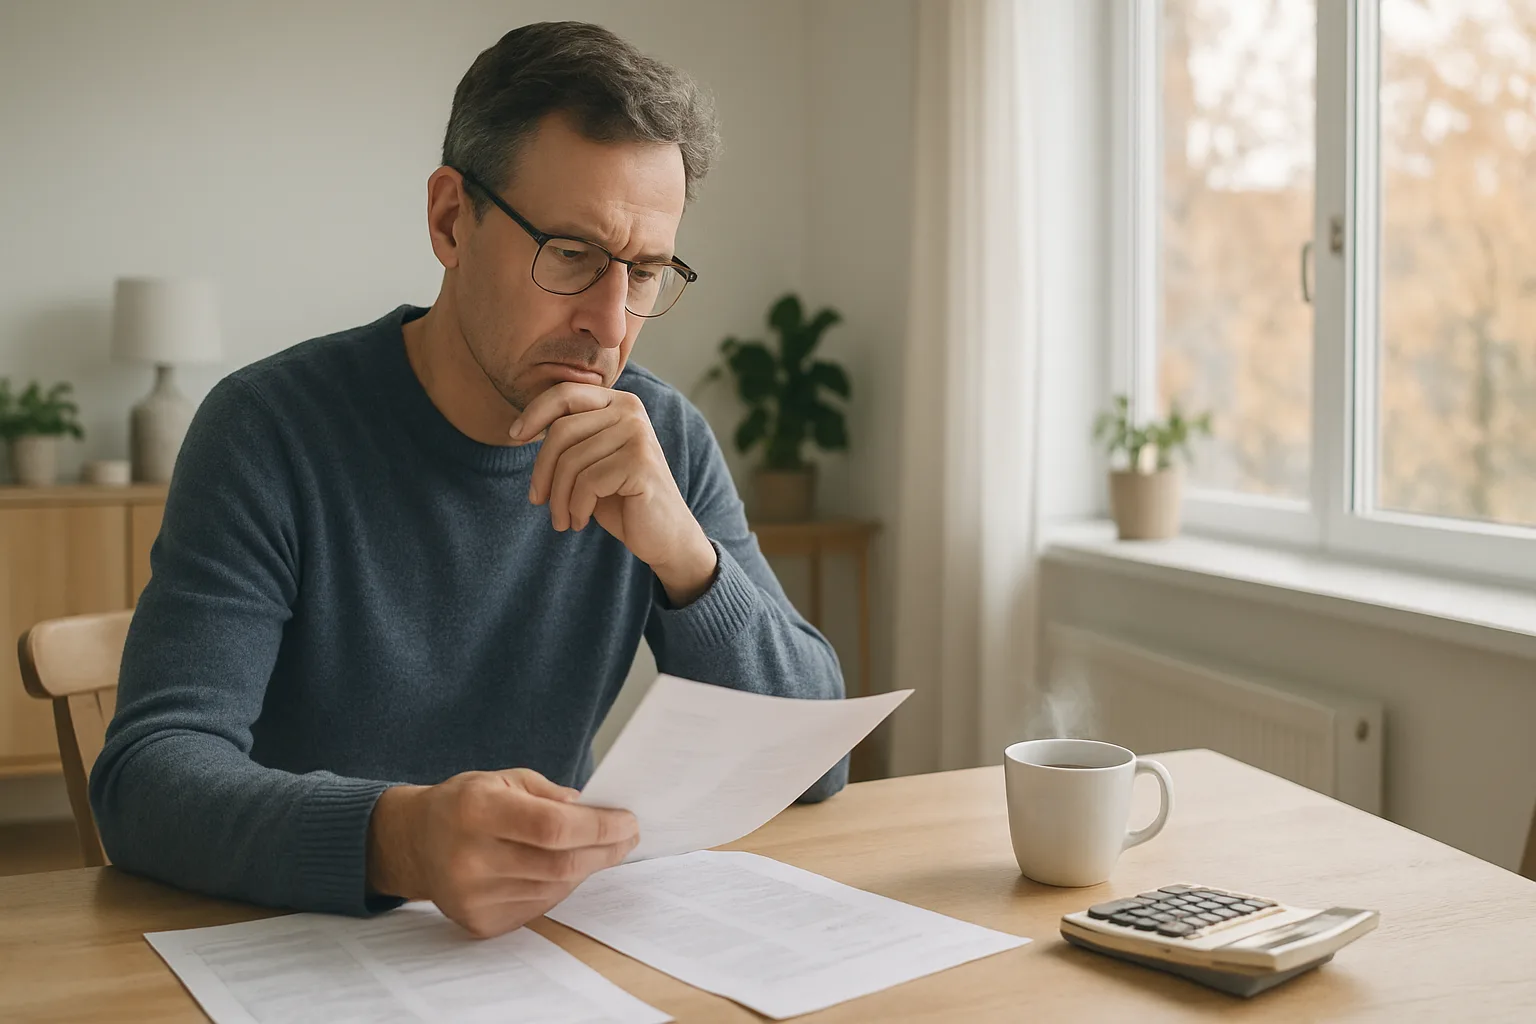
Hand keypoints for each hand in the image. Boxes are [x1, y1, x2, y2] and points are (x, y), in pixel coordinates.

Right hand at [366, 767, 638, 938]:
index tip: (628, 821)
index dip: (599, 827)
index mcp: (478, 810)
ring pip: (555, 888)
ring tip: (597, 849)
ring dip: (585, 868)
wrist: (414, 843)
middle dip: (605, 850)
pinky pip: (539, 907)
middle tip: (627, 837)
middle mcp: (471, 858)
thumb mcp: (502, 778)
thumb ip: (549, 793)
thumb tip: (595, 812)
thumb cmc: (465, 804)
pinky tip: (561, 869)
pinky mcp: (479, 922)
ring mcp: (473, 897)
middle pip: (560, 863)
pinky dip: (560, 887)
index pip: (552, 827)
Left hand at [510, 382, 717, 604]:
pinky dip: (576, 507)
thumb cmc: (621, 498)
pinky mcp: (640, 463)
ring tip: (563, 518)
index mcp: (619, 402)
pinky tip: (581, 520)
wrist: (664, 535)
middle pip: (561, 430)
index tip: (515, 436)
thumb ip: (570, 438)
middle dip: (541, 471)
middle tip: (537, 501)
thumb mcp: (591, 461)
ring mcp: (638, 435)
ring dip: (558, 498)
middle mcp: (631, 411)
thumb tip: (520, 428)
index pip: (565, 394)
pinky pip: (587, 483)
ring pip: (571, 461)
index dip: (534, 413)